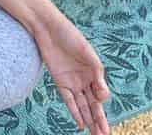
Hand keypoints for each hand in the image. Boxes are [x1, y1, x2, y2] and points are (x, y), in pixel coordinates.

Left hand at [36, 15, 110, 133]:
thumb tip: (103, 96)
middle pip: (93, 104)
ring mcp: (72, 82)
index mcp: (93, 71)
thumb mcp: (87, 52)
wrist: (48, 28)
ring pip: (83, 106)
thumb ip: (97, 73)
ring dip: (89, 121)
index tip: (100, 97)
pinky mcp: (60, 82)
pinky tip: (81, 124)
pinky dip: (75, 112)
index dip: (102, 98)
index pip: (101, 93)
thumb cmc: (69, 35)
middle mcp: (84, 79)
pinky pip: (69, 101)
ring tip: (96, 134)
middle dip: (99, 120)